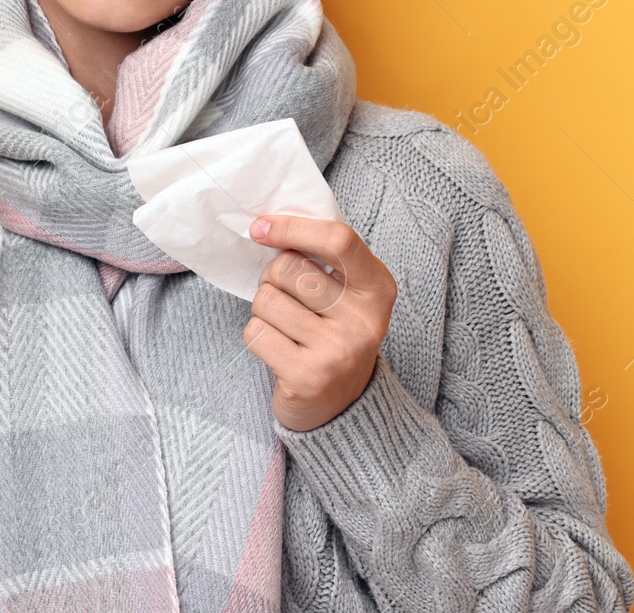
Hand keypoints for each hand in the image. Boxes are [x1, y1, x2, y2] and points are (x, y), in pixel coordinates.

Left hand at [243, 214, 396, 431]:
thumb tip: (266, 225)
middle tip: (285, 298)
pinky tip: (279, 351)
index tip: (260, 228)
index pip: (338, 240)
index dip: (293, 227)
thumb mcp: (345, 293)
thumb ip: (320, 257)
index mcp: (378, 288)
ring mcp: (338, 351)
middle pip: (288, 268)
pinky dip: (257, 336)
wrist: (341, 407)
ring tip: (285, 328)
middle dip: (272, 277)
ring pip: (266, 300)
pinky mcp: (307, 377)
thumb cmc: (333, 333)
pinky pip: (256, 332)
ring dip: (264, 311)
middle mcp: (364, 320)